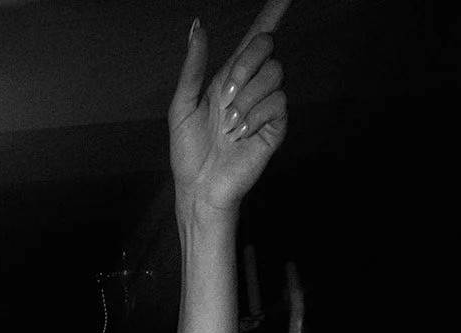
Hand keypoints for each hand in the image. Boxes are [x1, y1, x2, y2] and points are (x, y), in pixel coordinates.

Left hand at [169, 0, 289, 214]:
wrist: (198, 188)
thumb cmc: (189, 153)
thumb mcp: (182, 106)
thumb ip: (193, 67)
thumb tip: (198, 27)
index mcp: (229, 79)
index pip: (255, 39)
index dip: (272, 14)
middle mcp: (250, 87)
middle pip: (266, 48)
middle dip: (245, 66)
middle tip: (224, 97)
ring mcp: (265, 107)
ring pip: (274, 74)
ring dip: (246, 98)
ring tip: (228, 126)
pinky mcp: (275, 127)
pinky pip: (278, 103)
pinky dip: (255, 117)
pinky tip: (240, 135)